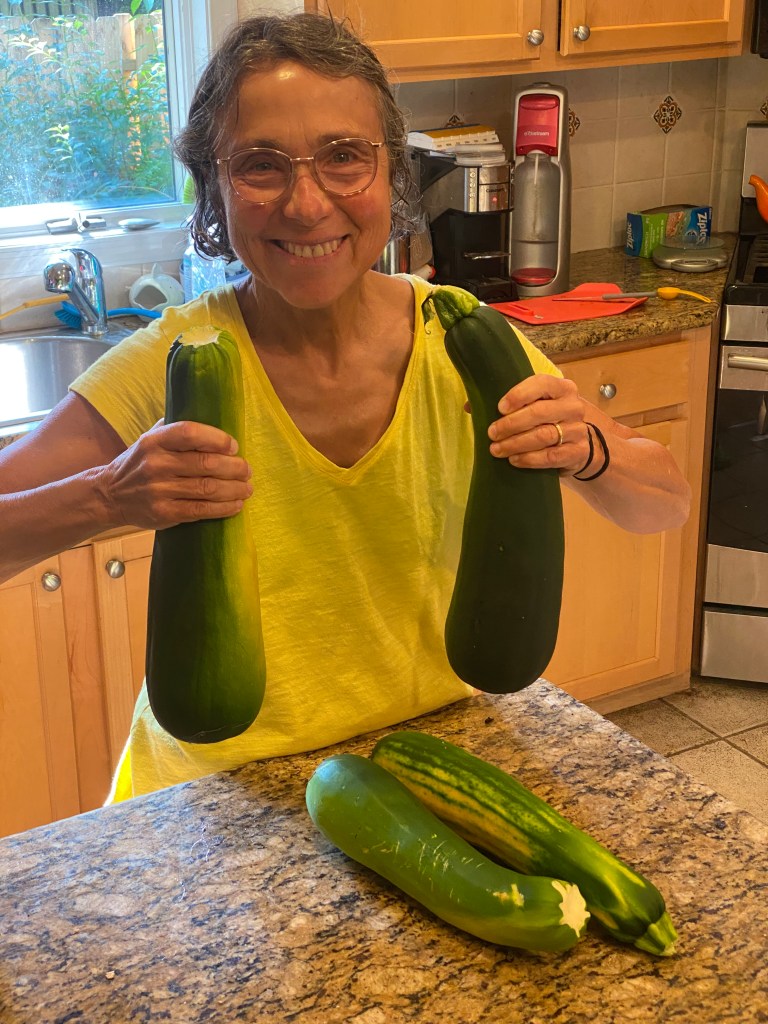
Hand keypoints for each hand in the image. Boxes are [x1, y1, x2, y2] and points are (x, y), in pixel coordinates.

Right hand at [95, 420, 252, 528]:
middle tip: (246, 470)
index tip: (234, 446)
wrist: (109, 495)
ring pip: (207, 489)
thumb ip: (175, 428)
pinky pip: (201, 510)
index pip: (190, 433)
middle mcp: (156, 464)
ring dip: (234, 489)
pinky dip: (224, 508)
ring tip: (247, 488)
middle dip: (234, 468)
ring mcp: (159, 490)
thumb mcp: (149, 438)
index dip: (217, 438)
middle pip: (206, 464)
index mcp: (154, 441)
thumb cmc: (139, 463)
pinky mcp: (164, 513)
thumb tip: (212, 416)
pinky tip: (236, 504)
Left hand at [487, 375, 590, 474]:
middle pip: (540, 412)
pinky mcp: (578, 452)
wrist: (575, 445)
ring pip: (544, 436)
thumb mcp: (531, 407)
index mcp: (561, 388)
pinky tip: (514, 460)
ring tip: (497, 450)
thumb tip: (470, 406)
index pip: (541, 384)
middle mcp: (573, 406)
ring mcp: (578, 430)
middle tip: (492, 433)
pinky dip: (530, 459)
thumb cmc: (545, 421)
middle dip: (511, 424)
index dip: (518, 395)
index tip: (499, 408)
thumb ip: (506, 404)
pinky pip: (551, 456)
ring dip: (516, 443)